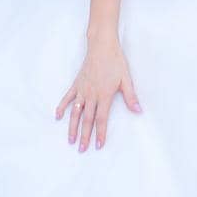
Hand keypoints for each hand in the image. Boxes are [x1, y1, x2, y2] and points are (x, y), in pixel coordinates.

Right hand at [55, 35, 141, 151]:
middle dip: (84, 135)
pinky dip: (62, 107)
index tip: (98, 145)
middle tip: (82, 150)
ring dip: (72, 127)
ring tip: (70, 140)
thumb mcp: (126, 79)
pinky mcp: (76, 84)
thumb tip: (139, 111)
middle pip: (86, 119)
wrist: (102, 46)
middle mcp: (91, 95)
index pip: (101, 119)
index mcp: (104, 95)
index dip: (100, 133)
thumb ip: (131, 96)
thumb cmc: (116, 61)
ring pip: (75, 112)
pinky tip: (57, 116)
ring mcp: (82, 90)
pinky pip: (67, 97)